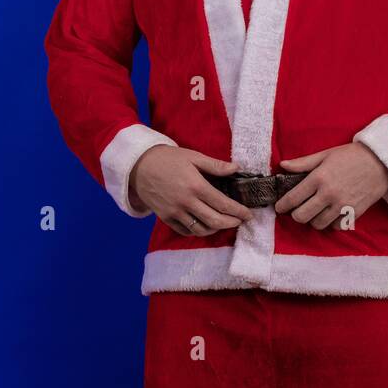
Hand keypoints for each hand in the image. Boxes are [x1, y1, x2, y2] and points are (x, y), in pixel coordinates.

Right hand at [131, 145, 254, 235]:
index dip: (238, 212)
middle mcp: (186, 202)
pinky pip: (185, 231)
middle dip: (231, 223)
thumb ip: (215, 165)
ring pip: (200, 230)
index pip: (223, 204)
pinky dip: (198, 231)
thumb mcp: (193, 156)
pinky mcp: (165, 218)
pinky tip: (205, 225)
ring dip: (216, 229)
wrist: (139, 166)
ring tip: (224, 223)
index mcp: (195, 185)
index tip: (248, 214)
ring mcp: (174, 212)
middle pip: (215, 221)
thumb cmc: (168, 159)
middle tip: (240, 221)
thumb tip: (236, 168)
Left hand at [273, 142, 387, 229]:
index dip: (282, 205)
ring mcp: (342, 205)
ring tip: (314, 212)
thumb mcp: (326, 154)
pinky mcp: (353, 213)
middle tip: (297, 210)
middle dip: (296, 214)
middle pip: (302, 216)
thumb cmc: (351, 156)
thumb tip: (283, 165)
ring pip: (317, 224)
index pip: (293, 198)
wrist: (381, 162)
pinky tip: (330, 214)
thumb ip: (303, 163)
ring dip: (313, 220)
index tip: (280, 207)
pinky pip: (335, 226)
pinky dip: (330, 223)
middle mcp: (328, 194)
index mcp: (319, 177)